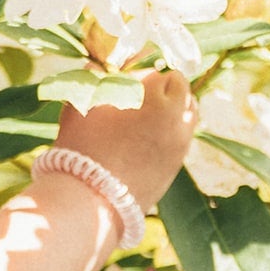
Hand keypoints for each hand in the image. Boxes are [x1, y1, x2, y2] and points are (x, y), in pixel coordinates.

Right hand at [49, 69, 197, 212]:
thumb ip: (90, 81)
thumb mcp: (80, 107)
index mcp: (155, 98)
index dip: (139, 75)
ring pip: (189, 112)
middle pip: (181, 88)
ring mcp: (180, 144)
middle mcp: (176, 118)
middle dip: (163, 88)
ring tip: (148, 115)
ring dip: (173, 107)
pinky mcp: (176, 166)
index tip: (125, 82)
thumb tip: (94, 67)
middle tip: (141, 95)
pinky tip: (148, 138)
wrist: (91, 202)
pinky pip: (183, 136)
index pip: (157, 73)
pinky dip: (172, 131)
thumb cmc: (81, 149)